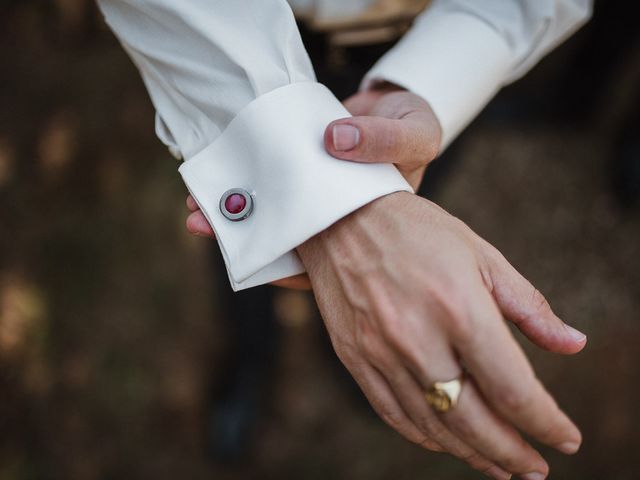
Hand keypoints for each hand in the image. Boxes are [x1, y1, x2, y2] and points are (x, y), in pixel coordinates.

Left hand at [184, 84, 438, 286]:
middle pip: (282, 239)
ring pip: (266, 212)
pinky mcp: (294, 169)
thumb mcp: (416, 134)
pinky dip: (243, 178)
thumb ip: (385, 140)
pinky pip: (265, 180)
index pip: (321, 262)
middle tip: (199, 221)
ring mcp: (309, 194)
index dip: (282, 265)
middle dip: (240, 233)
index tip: (246, 258)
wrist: (395, 102)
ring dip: (232, 207)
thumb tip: (334, 139)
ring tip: (196, 204)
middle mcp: (330, 218)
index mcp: (361, 229)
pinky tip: (215, 176)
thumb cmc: (412, 127)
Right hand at [297, 191, 585, 478]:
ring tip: (500, 467)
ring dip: (471, 454)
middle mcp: (417, 338)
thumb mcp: (481, 255)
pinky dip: (425, 437)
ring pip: (432, 426)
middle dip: (512, 453)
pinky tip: (447, 443)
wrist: (341, 216)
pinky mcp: (354, 357)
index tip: (566, 438)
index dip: (546, 422)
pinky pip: (392, 413)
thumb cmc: (418, 231)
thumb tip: (574, 345)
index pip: (512, 387)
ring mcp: (379, 352)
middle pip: (472, 421)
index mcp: (459, 307)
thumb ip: (528, 306)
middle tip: (535, 469)